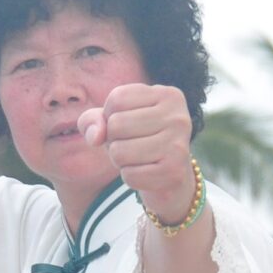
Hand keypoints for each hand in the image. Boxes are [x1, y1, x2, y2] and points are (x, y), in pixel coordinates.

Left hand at [79, 84, 193, 216]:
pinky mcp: (174, 172)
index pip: (117, 99)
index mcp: (167, 95)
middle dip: (114, 140)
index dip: (110, 117)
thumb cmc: (138, 140)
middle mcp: (178, 117)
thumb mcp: (113, 121)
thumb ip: (93, 120)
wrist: (172, 177)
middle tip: (132, 145)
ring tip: (138, 159)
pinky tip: (146, 173)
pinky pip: (129, 175)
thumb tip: (95, 136)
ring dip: (120, 160)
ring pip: (119, 152)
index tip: (128, 125)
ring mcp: (179, 145)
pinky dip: (130, 177)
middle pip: (116, 125)